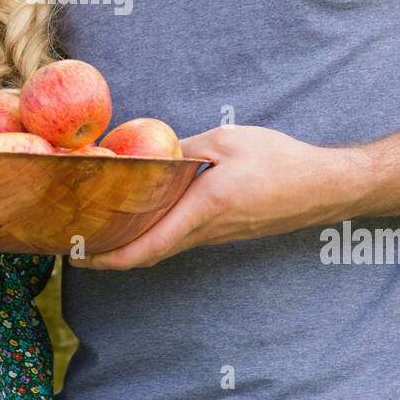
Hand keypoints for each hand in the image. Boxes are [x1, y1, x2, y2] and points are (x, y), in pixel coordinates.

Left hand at [79, 124, 353, 269]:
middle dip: (110, 254)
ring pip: (164, 246)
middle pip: (149, 252)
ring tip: (98, 229)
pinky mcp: (226, 232)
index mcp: (205, 208)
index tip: (79, 254)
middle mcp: (207, 231)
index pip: (148, 245)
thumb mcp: (226, 142)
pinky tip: (141, 217)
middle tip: (75, 244)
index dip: (109, 256)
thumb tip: (148, 157)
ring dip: (130, 244)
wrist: (324, 187)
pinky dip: (153, 234)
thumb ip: (184, 151)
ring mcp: (217, 236)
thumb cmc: (279, 160)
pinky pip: (180, 238)